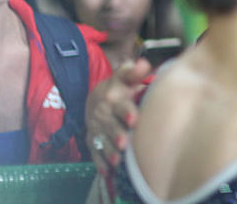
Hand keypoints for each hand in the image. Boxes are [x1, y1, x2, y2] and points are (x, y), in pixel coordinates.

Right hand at [85, 58, 151, 175]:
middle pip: (110, 126)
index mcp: (113, 99)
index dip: (127, 112)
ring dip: (109, 152)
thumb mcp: (124, 77)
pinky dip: (100, 163)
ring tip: (118, 161)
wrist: (94, 99)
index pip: (120, 105)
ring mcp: (96, 129)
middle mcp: (103, 115)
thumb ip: (134, 71)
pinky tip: (107, 172)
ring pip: (102, 142)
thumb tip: (144, 64)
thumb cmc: (119, 87)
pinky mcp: (92, 141)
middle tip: (124, 144)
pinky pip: (95, 153)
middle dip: (117, 135)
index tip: (135, 120)